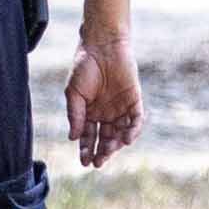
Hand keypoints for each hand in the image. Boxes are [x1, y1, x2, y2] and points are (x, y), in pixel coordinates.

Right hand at [63, 36, 144, 168]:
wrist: (102, 46)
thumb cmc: (84, 67)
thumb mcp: (74, 93)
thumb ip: (74, 115)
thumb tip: (73, 138)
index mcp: (89, 113)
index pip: (89, 136)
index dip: (86, 149)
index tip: (84, 162)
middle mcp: (106, 113)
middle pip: (105, 139)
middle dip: (102, 152)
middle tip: (98, 162)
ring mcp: (120, 108)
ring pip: (120, 133)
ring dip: (115, 144)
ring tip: (109, 151)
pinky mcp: (134, 100)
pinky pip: (135, 120)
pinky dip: (132, 131)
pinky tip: (126, 140)